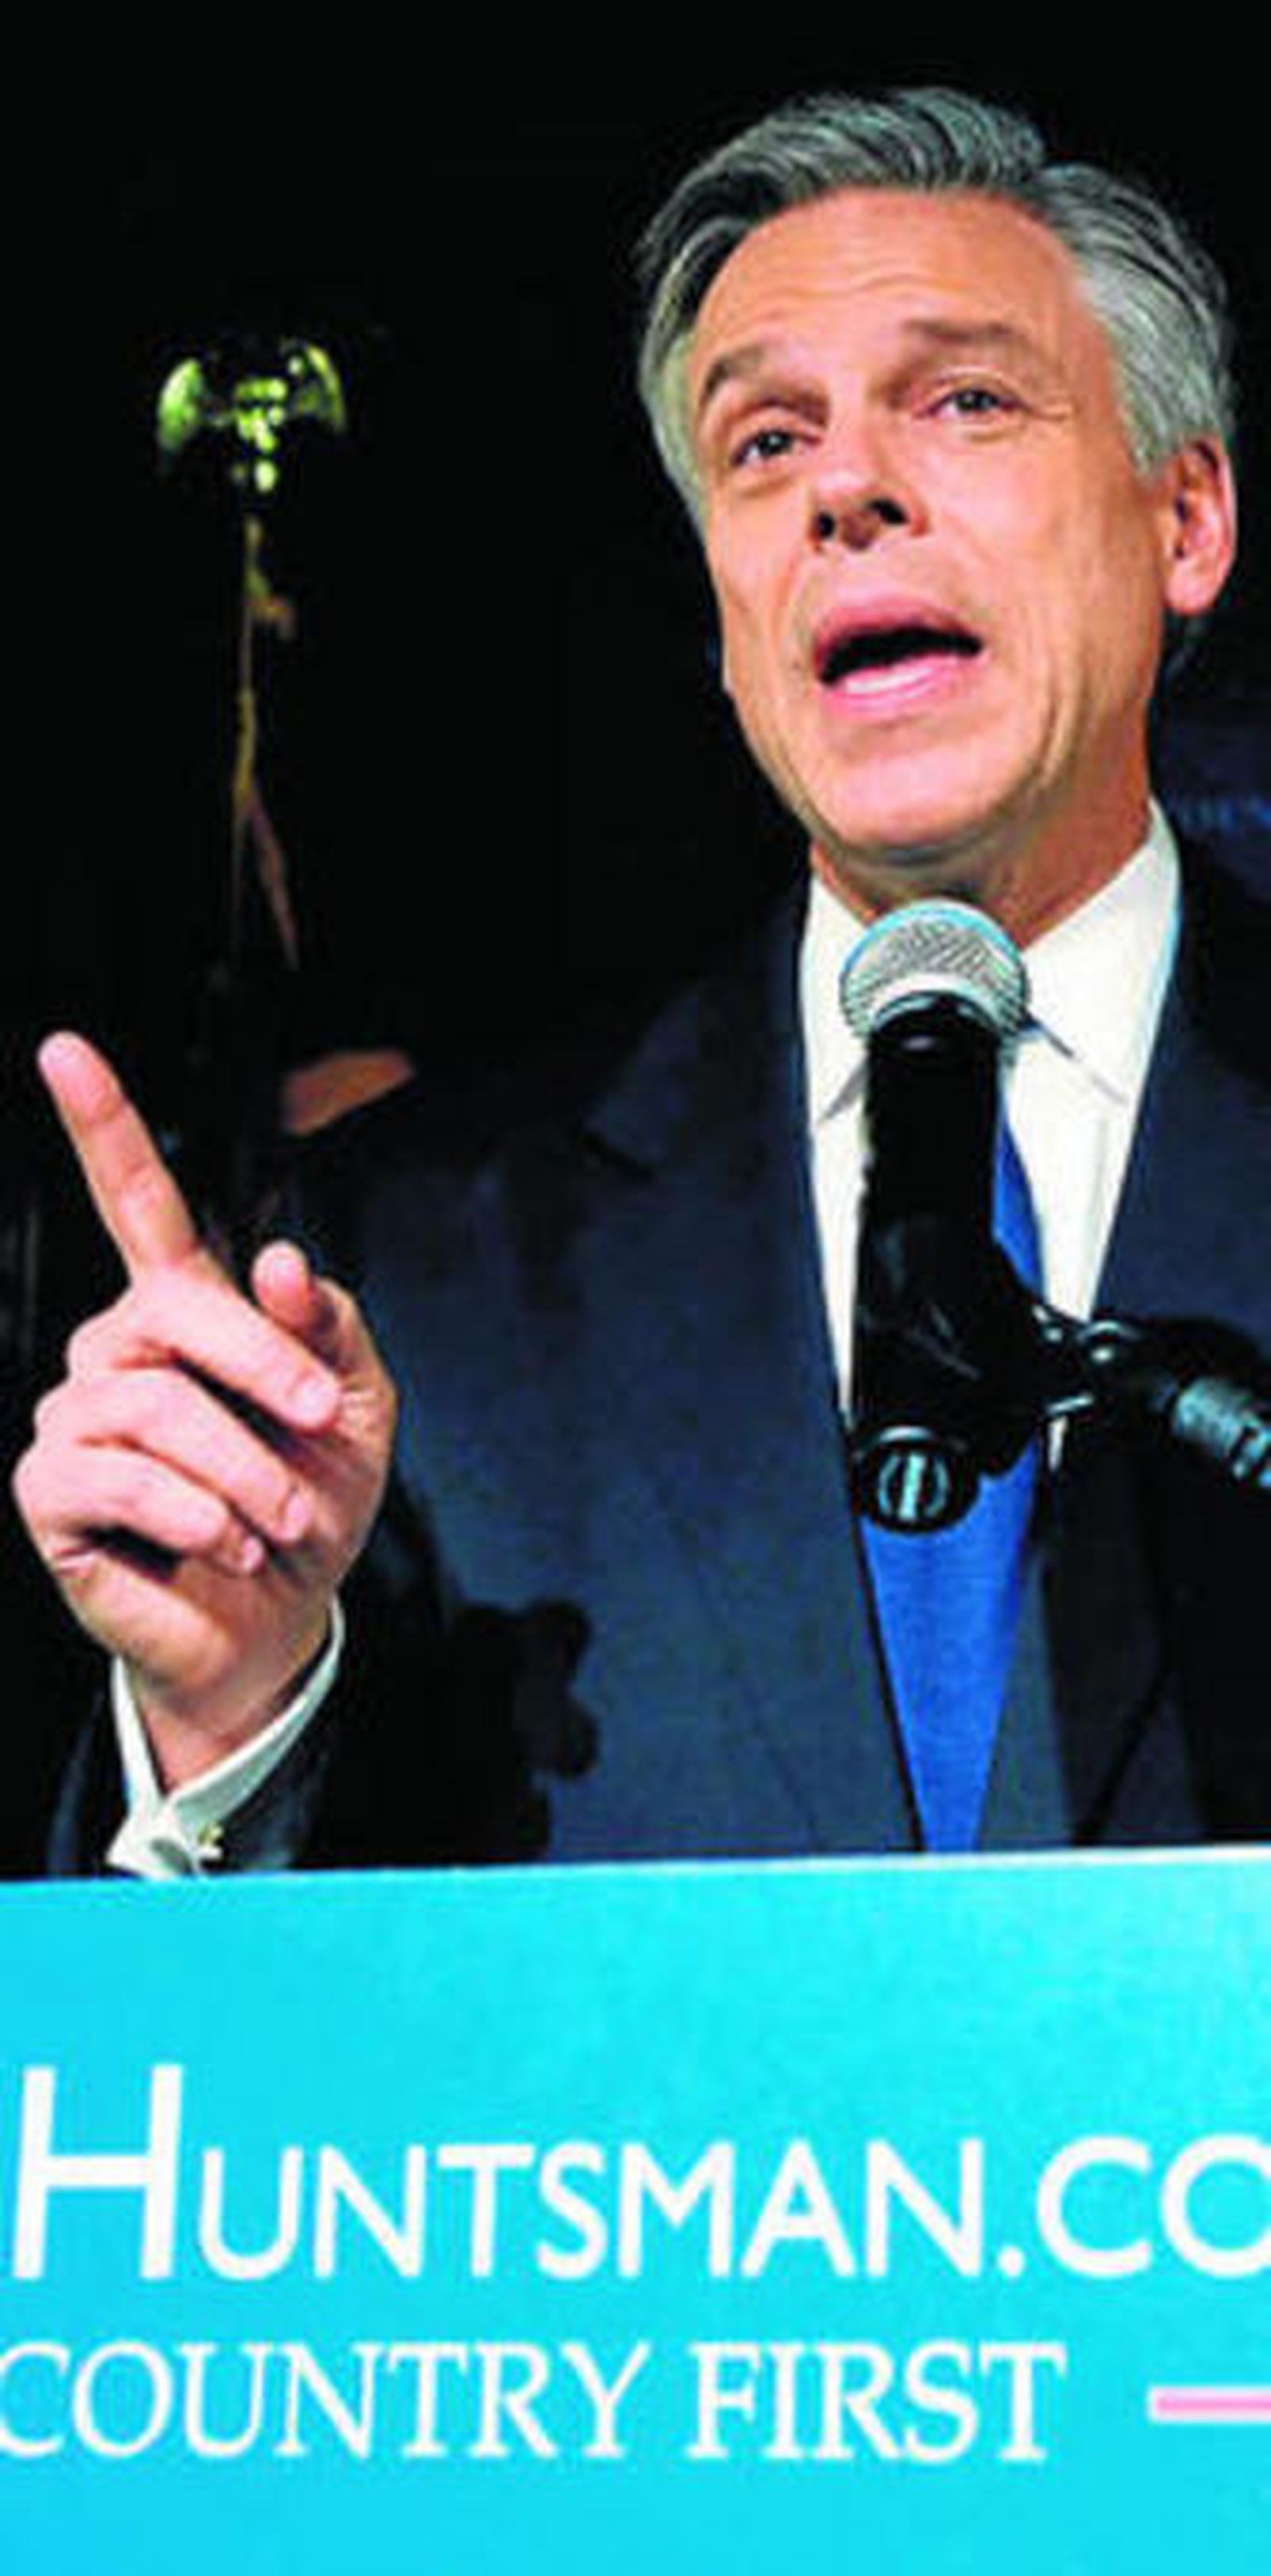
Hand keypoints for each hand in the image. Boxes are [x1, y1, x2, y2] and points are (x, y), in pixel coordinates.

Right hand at [13, 1034, 396, 1783]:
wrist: (280, 1623)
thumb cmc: (312, 1504)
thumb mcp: (357, 1407)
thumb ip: (329, 1327)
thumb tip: (280, 1262)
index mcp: (182, 1308)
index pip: (136, 1201)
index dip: (103, 1125)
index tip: (66, 1049)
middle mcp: (114, 1348)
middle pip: (174, 1310)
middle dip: (265, 1369)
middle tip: (323, 1429)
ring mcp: (74, 1417)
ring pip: (156, 1406)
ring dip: (244, 1469)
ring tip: (280, 1519)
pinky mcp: (51, 1492)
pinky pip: (120, 1479)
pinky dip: (195, 1515)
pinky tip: (226, 1545)